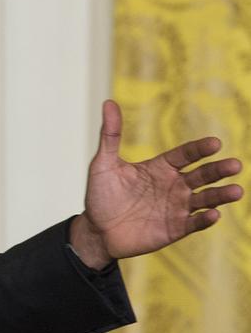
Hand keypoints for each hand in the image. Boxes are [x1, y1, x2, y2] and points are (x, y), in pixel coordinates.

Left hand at [70, 100, 243, 268]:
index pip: (185, 155)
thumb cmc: (100, 195)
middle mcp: (173, 186)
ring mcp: (176, 208)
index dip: (200, 149)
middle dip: (218, 170)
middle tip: (235, 165)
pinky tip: (214, 214)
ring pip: (205, 199)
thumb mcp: (104, 163)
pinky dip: (204, 220)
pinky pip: (194, 223)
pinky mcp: (175, 229)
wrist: (96, 230)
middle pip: (202, 175)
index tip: (215, 143)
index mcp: (160, 168)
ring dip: (220, 195)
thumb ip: (110, 135)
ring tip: (237, 190)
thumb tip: (108, 102)